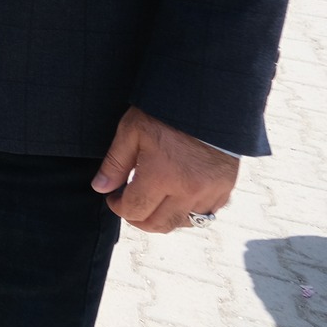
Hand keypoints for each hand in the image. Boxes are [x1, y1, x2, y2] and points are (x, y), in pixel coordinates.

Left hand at [92, 106, 238, 232]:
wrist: (208, 102)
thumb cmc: (166, 113)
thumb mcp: (132, 131)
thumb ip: (115, 163)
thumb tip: (101, 188)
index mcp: (162, 177)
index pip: (135, 210)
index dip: (119, 207)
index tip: (114, 197)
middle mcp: (188, 191)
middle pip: (158, 225)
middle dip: (138, 219)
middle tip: (130, 204)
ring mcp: (210, 192)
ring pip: (183, 223)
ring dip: (164, 218)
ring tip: (153, 200)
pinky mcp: (226, 189)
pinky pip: (206, 214)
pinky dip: (189, 212)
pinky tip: (177, 197)